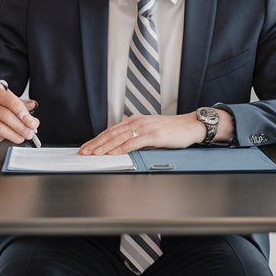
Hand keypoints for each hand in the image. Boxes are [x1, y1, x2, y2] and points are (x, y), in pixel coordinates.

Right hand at [0, 89, 39, 144]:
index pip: (12, 102)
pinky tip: (6, 139)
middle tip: (29, 134)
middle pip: (6, 115)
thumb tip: (34, 105)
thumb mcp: (8, 105)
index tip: (32, 123)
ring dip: (13, 135)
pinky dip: (0, 139)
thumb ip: (22, 105)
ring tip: (21, 138)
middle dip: (21, 127)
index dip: (24, 113)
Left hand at [79, 113, 204, 154]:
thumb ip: (137, 136)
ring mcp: (145, 128)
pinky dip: (121, 148)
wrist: (191, 125)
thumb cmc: (173, 130)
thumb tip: (123, 145)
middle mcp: (137, 122)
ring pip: (119, 138)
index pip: (111, 130)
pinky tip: (113, 154)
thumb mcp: (151, 130)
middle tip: (84, 152)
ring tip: (93, 154)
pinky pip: (133, 143)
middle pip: (111, 133)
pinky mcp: (153, 135)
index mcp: (135, 120)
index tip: (87, 147)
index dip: (97, 139)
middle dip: (95, 144)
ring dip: (104, 147)